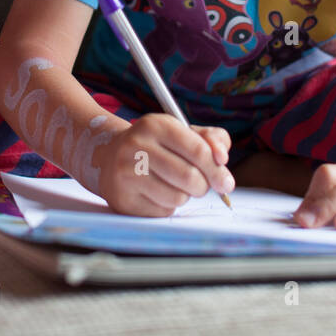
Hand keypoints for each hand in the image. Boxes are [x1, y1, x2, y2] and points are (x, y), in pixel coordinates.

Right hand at [97, 115, 233, 216]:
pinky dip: (167, 206)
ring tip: (174, 185)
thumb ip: (211, 139)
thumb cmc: (156, 145)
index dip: (217, 169)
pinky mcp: (123, 199)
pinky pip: (162, 211)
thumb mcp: (181, 133)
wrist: (109, 156)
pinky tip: (156, 193)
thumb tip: (222, 158)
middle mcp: (137, 146)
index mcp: (156, 125)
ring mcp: (126, 173)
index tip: (226, 182)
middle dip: (203, 186)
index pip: (198, 150)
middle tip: (201, 185)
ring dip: (184, 196)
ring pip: (178, 197)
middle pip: (190, 177)